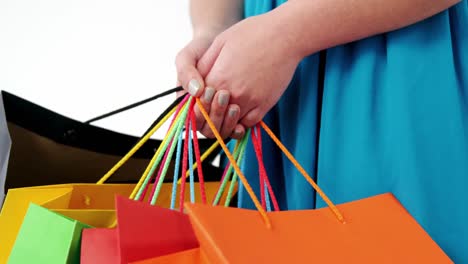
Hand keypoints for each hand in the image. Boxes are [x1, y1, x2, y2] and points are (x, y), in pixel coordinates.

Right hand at [175, 36, 244, 138]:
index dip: (198, 112)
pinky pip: (233, 131)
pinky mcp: (232, 117)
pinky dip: (238, 130)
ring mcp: (217, 116)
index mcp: (186, 102)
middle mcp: (201, 112)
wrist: (224, 44)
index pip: (190, 118)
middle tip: (224, 95)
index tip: (208, 92)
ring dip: (226, 124)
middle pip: (205, 128)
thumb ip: (186, 72)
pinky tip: (243, 122)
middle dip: (214, 116)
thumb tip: (196, 92)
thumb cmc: (202, 49)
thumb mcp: (188, 56)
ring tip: (235, 106)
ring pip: (219, 132)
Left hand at [196, 12, 302, 127]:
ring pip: (230, 124)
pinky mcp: (265, 104)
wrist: (284, 35)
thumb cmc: (251, 33)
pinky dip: (242, 123)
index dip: (197, 104)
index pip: (199, 103)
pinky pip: (249, 123)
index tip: (200, 99)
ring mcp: (250, 101)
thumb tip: (194, 85)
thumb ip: (204, 66)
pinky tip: (240, 113)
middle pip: (213, 117)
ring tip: (226, 110)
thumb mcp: (220, 43)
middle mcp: (233, 94)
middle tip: (212, 108)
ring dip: (225, 120)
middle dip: (210, 115)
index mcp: (217, 78)